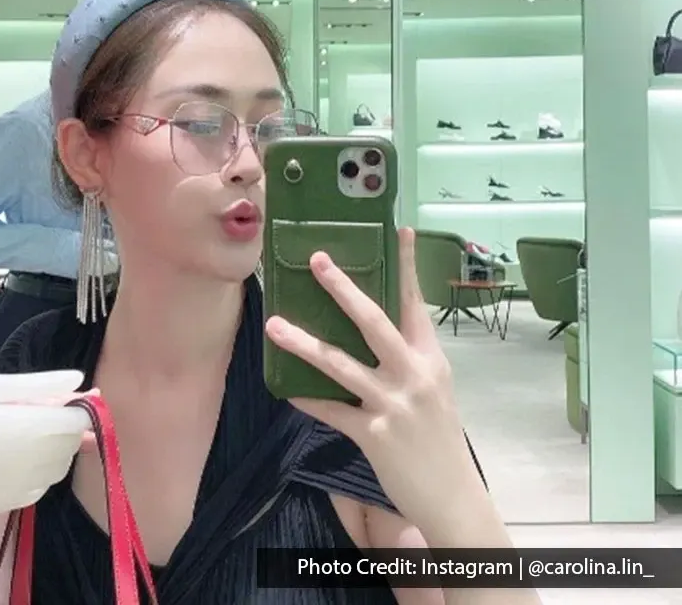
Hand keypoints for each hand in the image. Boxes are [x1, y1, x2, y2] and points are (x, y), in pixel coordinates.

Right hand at [0, 371, 97, 512]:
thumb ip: (43, 385)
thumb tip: (80, 379)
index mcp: (40, 428)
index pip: (81, 419)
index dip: (76, 407)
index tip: (60, 396)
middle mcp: (39, 462)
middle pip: (71, 443)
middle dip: (62, 426)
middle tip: (31, 409)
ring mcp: (24, 487)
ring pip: (58, 467)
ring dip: (51, 449)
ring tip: (18, 432)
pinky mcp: (7, 503)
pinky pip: (38, 486)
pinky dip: (36, 471)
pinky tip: (11, 457)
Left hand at [264, 228, 484, 536]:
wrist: (452, 495)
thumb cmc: (439, 436)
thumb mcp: (434, 388)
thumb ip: (408, 358)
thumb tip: (373, 328)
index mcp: (430, 358)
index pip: (416, 303)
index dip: (407, 266)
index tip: (400, 231)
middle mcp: (413, 374)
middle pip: (374, 322)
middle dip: (343, 290)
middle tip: (317, 261)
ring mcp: (392, 403)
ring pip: (340, 364)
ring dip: (304, 342)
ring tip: (274, 325)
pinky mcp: (372, 433)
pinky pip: (331, 410)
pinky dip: (308, 398)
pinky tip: (286, 388)